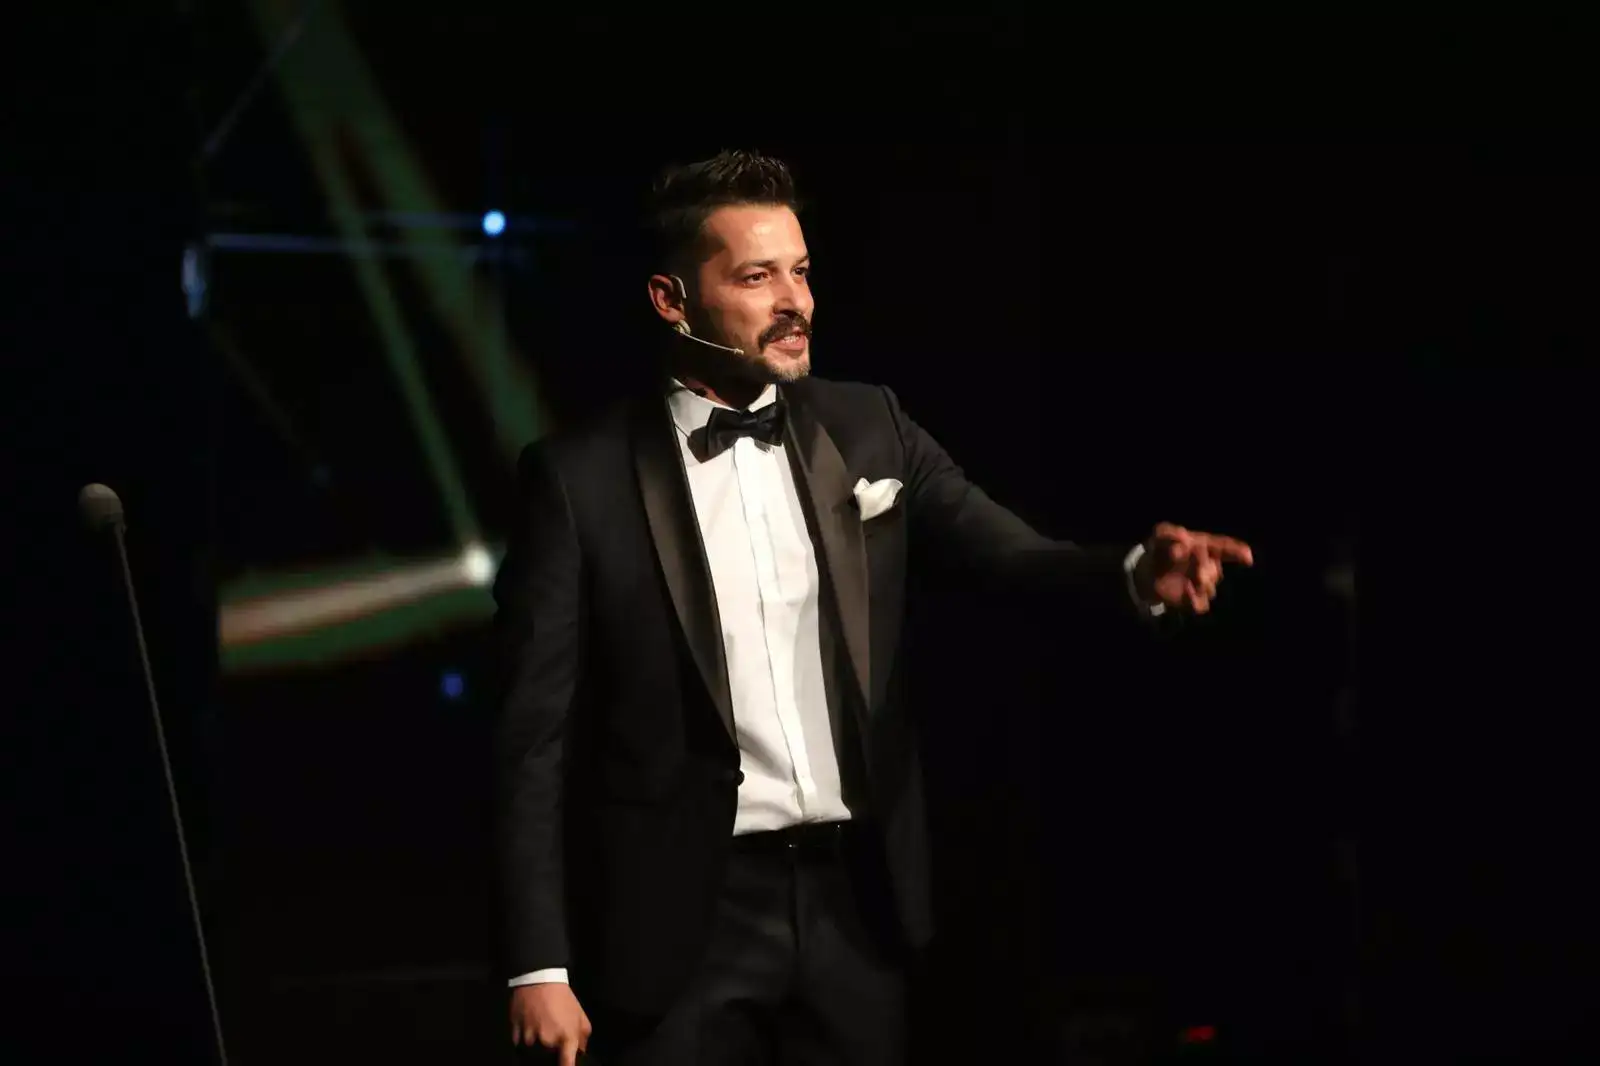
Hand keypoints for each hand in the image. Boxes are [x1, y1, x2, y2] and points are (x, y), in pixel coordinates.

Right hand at [511, 983, 591, 1064]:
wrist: (539, 978)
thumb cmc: (562, 997)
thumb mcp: (580, 1014)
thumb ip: (583, 1036)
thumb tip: (579, 1051)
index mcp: (567, 1037)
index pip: (567, 1063)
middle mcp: (548, 1041)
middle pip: (548, 1057)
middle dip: (550, 1050)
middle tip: (551, 1035)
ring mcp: (530, 1037)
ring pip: (532, 1051)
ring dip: (535, 1044)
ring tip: (539, 1027)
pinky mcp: (515, 1032)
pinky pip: (519, 1043)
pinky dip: (523, 1039)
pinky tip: (529, 1025)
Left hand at [1135, 522, 1253, 614]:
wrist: (1147, 572)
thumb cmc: (1160, 549)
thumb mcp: (1162, 534)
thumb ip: (1171, 532)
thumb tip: (1183, 537)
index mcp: (1204, 547)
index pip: (1224, 548)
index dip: (1237, 551)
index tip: (1247, 557)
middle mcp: (1207, 566)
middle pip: (1215, 571)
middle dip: (1206, 569)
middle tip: (1195, 570)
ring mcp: (1201, 584)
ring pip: (1209, 588)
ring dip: (1200, 584)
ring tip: (1188, 579)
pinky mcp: (1193, 600)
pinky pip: (1201, 605)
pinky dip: (1194, 600)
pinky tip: (1185, 592)